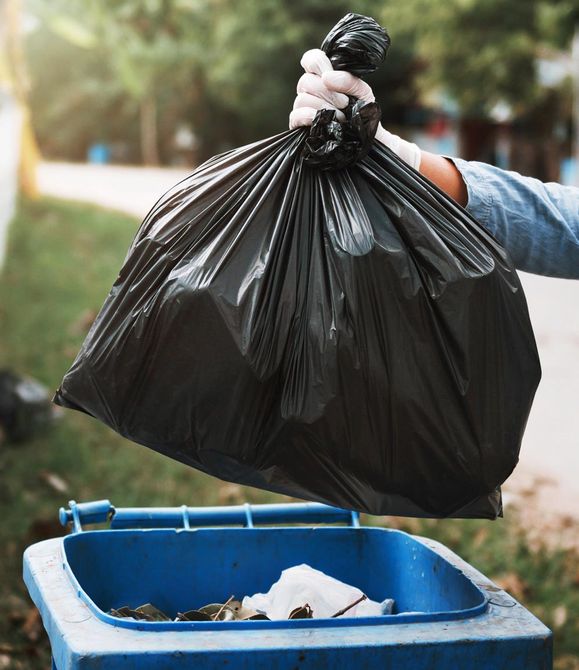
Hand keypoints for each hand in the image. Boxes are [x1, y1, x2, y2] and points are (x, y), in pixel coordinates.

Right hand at [289, 49, 420, 169]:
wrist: (367, 142)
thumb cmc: (363, 116)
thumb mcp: (363, 93)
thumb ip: (349, 80)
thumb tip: (328, 77)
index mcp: (323, 79)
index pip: (310, 60)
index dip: (316, 62)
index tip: (329, 73)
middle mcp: (310, 92)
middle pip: (306, 81)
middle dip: (327, 92)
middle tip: (345, 104)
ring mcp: (303, 109)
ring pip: (302, 98)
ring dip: (323, 107)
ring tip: (340, 118)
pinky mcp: (299, 127)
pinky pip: (297, 115)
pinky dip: (310, 116)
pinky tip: (325, 121)